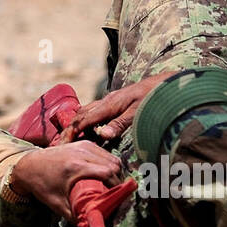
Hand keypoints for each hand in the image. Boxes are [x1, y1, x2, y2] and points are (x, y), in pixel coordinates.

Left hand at [8, 143, 123, 220]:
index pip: (108, 172)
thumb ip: (75, 217)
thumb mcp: (57, 204)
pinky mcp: (81, 143)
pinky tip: (104, 173)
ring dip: (115, 171)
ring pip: (111, 157)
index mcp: (75, 166)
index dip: (118, 186)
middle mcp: (81, 152)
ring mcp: (82, 145)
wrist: (28, 166)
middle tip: (115, 193)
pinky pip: (103, 152)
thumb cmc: (41, 185)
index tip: (120, 197)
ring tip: (111, 185)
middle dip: (118, 180)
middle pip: (113, 164)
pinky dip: (108, 162)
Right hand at [57, 70, 175, 143]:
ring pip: (87, 110)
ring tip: (71, 135)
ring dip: (77, 122)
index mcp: (109, 105)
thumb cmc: (152, 98)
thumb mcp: (138, 113)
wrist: (163, 83)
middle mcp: (106, 101)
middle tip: (63, 141)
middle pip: (82, 114)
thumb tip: (103, 135)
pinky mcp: (115, 101)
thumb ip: (120, 124)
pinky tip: (87, 124)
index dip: (73, 131)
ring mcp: (110, 100)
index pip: (85, 119)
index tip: (64, 142)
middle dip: (71, 127)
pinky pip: (94, 109)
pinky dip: (86, 118)